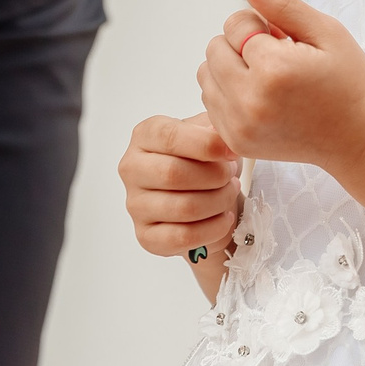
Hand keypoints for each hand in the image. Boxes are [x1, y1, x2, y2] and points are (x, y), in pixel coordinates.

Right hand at [119, 113, 240, 257]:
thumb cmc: (204, 159)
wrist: (203, 195)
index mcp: (144, 136)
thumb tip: (221, 138)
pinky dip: (212, 228)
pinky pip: (183, 237)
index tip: (230, 152)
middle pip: (173, 174)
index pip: (169, 137)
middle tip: (232, 175)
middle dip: (215, 176)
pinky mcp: (146, 236)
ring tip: (230, 193)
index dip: (205, 144)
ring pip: (183, 207)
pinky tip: (224, 218)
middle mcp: (132, 169)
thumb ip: (214, 128)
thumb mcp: (209, 133)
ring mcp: (135, 205)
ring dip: (218, 201)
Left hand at [198, 0, 364, 171]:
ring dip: (230, 68)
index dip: (260, 26)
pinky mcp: (235, 141)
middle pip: (214, 48)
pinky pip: (210, 101)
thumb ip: (282, 5)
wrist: (357, 138)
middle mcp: (250, 101)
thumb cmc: (348, 81)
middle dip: (241, 45)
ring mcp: (240, 126)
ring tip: (266, 77)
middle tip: (276, 57)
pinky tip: (260, 96)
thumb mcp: (326, 32)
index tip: (284, 40)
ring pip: (206, 74)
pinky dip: (228, 92)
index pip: (235, 24)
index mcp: (273, 69)